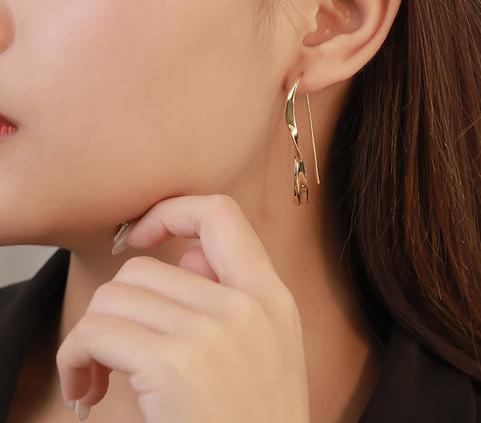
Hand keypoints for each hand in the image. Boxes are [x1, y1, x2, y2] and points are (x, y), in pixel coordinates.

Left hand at [57, 194, 310, 422]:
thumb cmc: (256, 420)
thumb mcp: (269, 347)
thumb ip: (234, 293)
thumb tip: (187, 256)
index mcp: (272, 295)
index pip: (221, 213)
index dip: (172, 211)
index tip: (141, 236)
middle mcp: (246, 305)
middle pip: (144, 269)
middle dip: (114, 307)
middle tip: (110, 348)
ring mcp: (212, 333)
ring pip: (115, 297)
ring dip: (91, 335)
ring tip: (98, 373)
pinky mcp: (175, 365)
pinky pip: (97, 332)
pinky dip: (76, 357)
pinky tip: (87, 389)